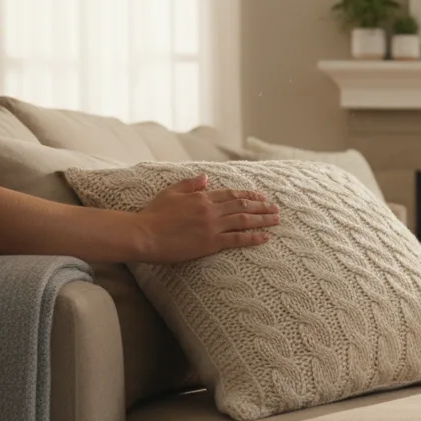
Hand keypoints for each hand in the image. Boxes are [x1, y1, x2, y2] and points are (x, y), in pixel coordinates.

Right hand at [131, 174, 279, 262]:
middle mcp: (210, 209)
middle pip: (242, 205)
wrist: (143, 234)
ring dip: (262, 219)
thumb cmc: (152, 215)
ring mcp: (212, 226)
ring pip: (244, 220)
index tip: (261, 196)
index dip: (248, 195)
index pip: (231, 194)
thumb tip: (205, 177)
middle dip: (261, 206)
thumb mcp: (170, 193)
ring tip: (276, 220)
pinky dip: (253, 237)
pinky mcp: (210, 243)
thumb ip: (190, 184)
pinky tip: (265, 237)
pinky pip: (237, 239)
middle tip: (276, 209)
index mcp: (201, 197)